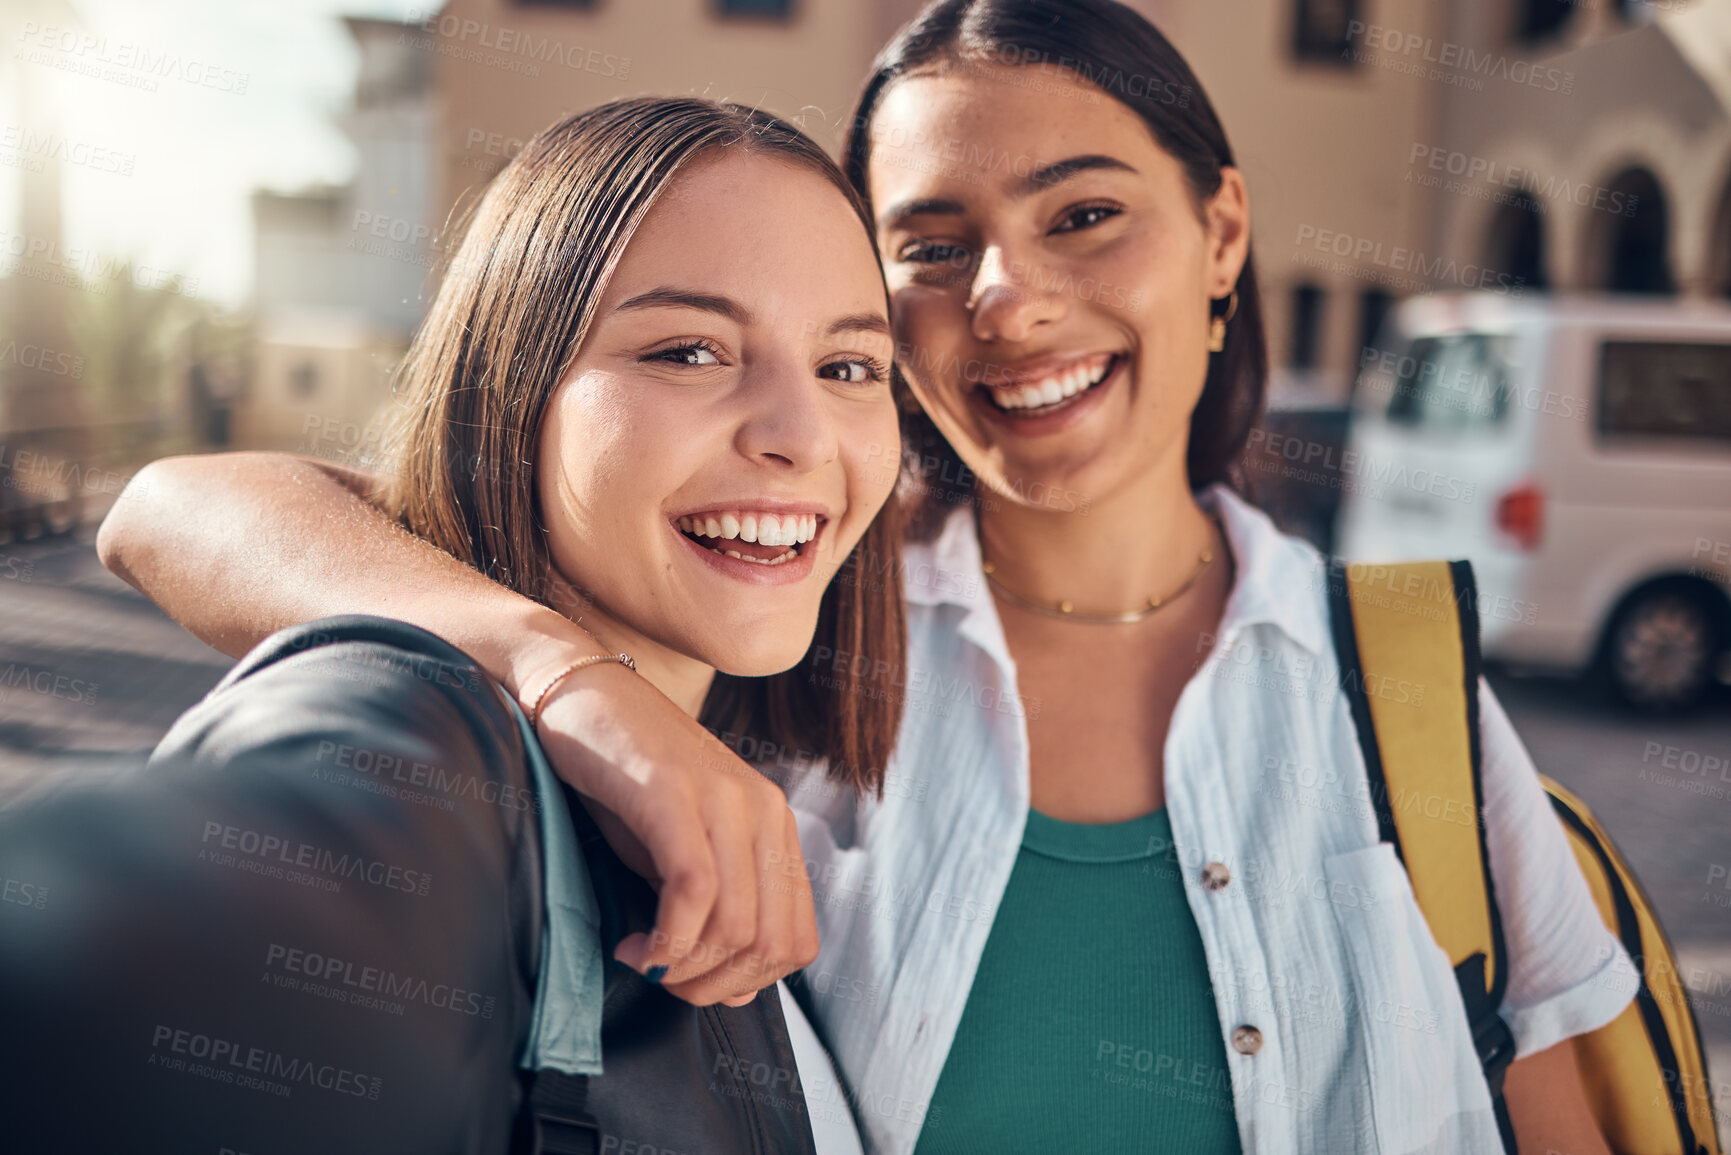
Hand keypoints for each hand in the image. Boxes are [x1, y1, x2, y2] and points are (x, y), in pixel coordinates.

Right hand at [530, 662, 819, 1006]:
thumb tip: (735, 989)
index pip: (797, 941)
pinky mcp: (676, 793)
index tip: (688, 981)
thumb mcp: (679, 855)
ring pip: (737, 926)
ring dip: (684, 968)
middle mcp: (765, 811)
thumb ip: (714, 915)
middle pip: (772, 945)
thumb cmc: (625, 783)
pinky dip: (665, 939)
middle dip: (712, 985)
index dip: (745, 982)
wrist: (581, 697)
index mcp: (775, 827)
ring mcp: (725, 798)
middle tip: (661, 978)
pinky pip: (694, 890)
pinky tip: (632, 944)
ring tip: (640, 959)